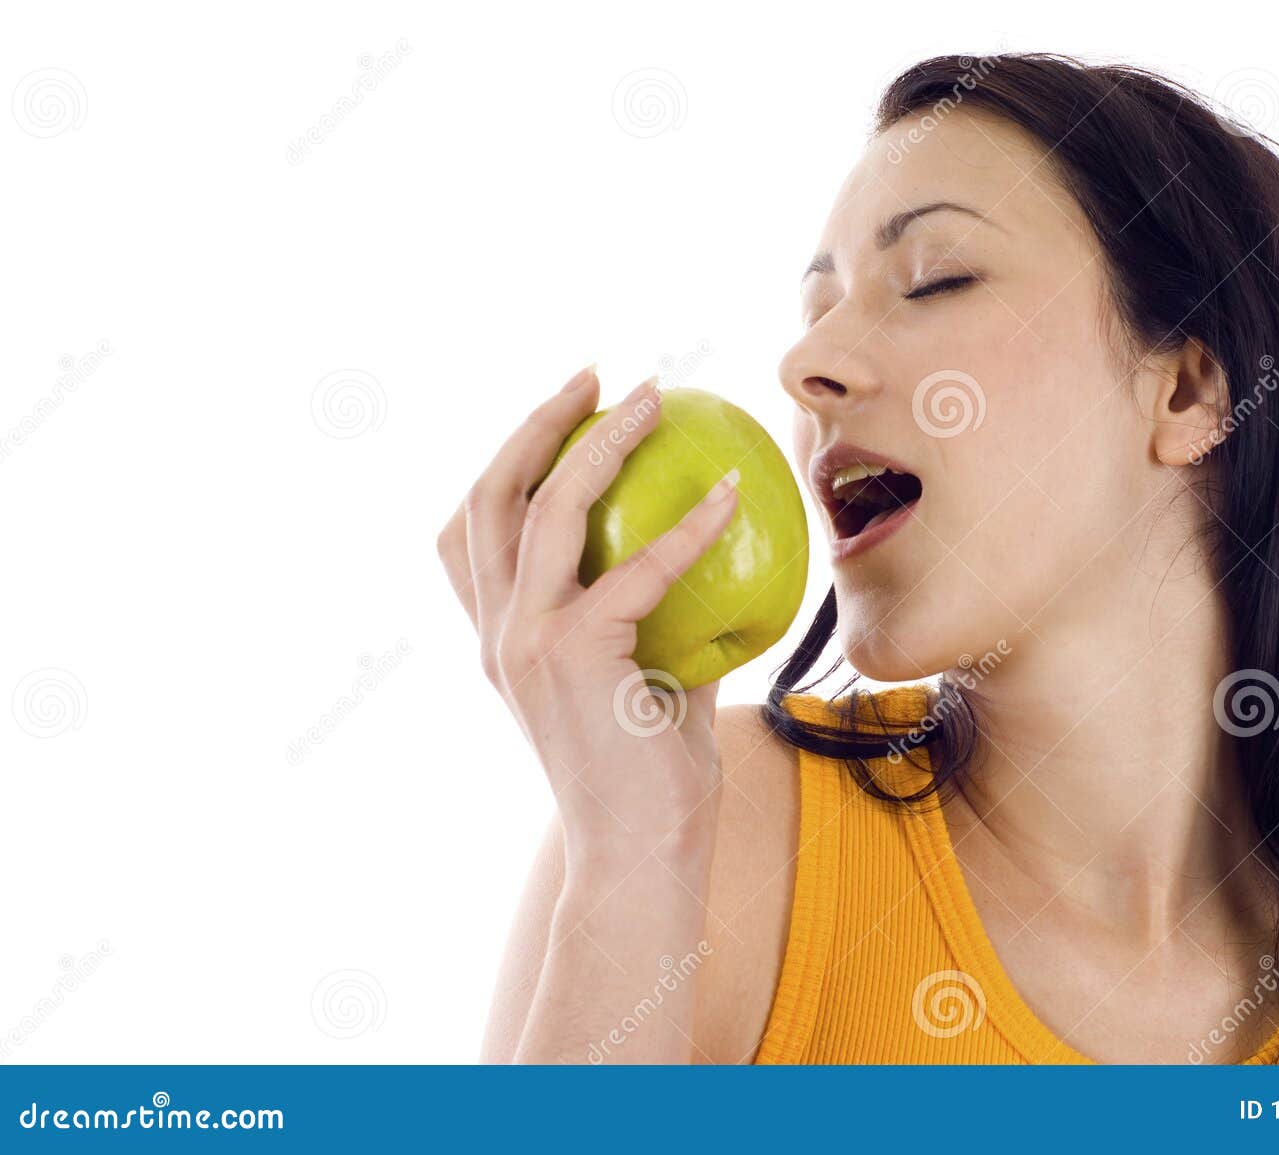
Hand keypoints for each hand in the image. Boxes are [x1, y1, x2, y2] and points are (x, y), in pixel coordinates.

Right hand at [436, 365, 740, 858]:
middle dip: (537, 421)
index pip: (474, 531)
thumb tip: (727, 558)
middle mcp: (497, 634)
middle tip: (599, 373)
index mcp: (503, 640)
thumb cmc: (655, 781)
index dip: (509, 458)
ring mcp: (524, 642)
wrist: (640, 859)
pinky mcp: (570, 655)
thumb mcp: (658, 684)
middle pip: (489, 497)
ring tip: (653, 398)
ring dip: (598, 440)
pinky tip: (731, 490)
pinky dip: (688, 525)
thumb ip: (673, 621)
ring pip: (541, 509)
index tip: (566, 410)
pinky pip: (635, 568)